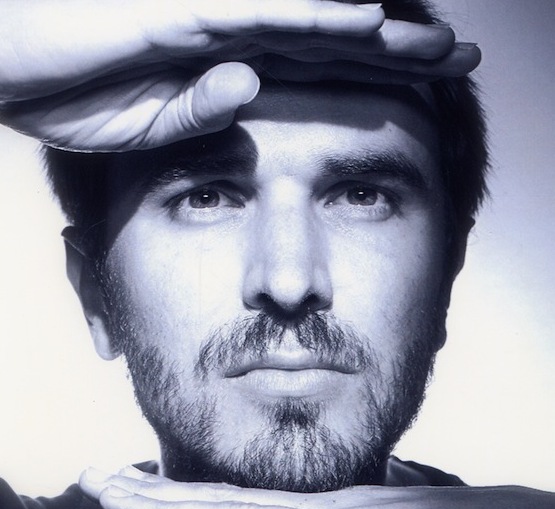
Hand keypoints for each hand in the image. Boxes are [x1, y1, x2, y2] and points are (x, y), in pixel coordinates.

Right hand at [0, 0, 479, 151]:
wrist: (6, 57)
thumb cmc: (70, 90)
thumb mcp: (149, 124)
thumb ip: (200, 112)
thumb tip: (249, 92)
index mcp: (227, 62)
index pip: (317, 63)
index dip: (373, 72)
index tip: (427, 88)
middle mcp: (230, 32)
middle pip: (331, 34)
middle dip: (398, 49)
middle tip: (460, 60)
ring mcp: (209, 18)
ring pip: (310, 18)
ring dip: (375, 30)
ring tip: (437, 46)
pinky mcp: (181, 17)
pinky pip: (259, 13)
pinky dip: (311, 15)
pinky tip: (362, 19)